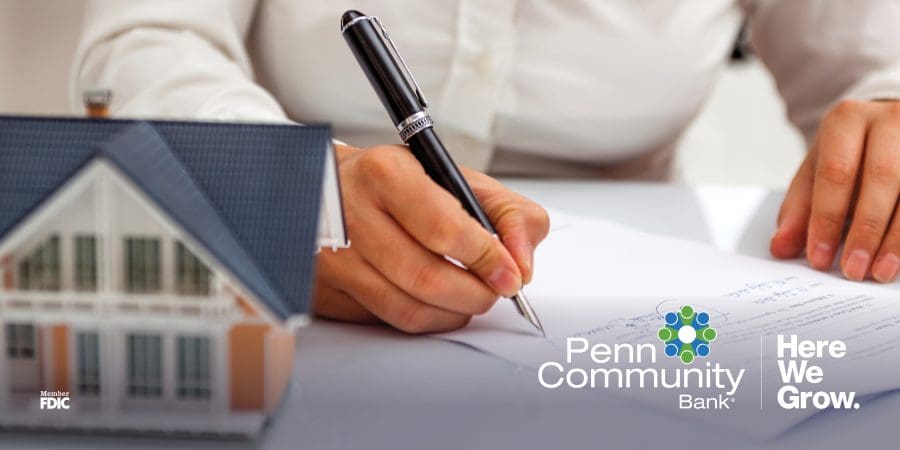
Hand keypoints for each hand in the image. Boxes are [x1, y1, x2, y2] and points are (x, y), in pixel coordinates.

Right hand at [314, 144, 549, 332]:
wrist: (330, 188)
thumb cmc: (397, 183)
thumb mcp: (455, 176)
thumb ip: (506, 212)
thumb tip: (522, 264)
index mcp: (386, 174)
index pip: (445, 229)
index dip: (486, 259)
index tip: (510, 274)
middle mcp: (352, 215)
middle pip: (428, 279)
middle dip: (476, 294)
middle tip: (494, 290)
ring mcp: (334, 258)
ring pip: (409, 310)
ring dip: (453, 313)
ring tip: (468, 296)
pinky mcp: (326, 291)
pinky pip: (388, 321)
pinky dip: (425, 318)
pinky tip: (434, 301)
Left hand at [771, 100, 899, 281]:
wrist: (888, 125)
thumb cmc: (848, 154)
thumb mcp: (816, 172)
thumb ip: (798, 209)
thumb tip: (781, 247)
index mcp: (847, 120)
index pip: (835, 172)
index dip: (827, 218)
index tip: (820, 258)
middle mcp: (889, 121)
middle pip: (881, 177)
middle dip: (866, 230)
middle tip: (852, 269)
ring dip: (896, 238)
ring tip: (879, 271)